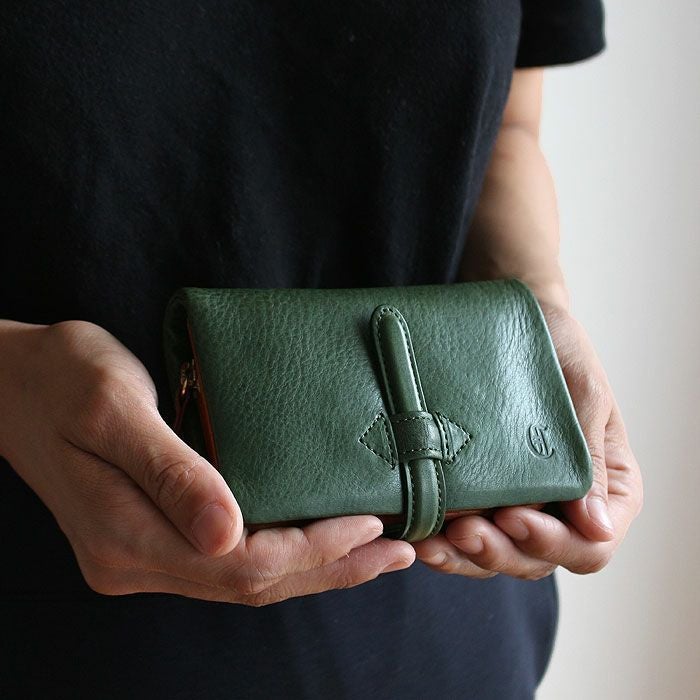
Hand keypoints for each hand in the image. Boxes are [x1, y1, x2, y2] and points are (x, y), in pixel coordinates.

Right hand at [0, 320, 413, 603]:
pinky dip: (282, 555)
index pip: (241, 563)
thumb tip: (229, 535)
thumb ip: (172, 474)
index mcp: (125, 534)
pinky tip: (316, 542)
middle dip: (330, 567)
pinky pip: (227, 562)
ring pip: (243, 580)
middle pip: (251, 583)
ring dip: (314, 568)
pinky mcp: (148, 538)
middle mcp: (133, 560)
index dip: (312, 548)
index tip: (368, 522)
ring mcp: (139, 555)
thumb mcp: (116, 410)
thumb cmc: (62, 378)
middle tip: (398, 550)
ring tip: (375, 553)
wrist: (11, 381)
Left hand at [412, 302, 642, 579]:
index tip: (512, 516)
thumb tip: (597, 526)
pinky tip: (419, 534)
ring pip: (498, 556)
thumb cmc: (556, 345)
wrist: (513, 320)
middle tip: (462, 532)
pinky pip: (466, 536)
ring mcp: (522, 503)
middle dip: (498, 553)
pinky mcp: (482, 494)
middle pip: (538, 559)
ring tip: (431, 541)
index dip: (552, 542)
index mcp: (606, 486)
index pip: (589, 544)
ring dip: (464, 558)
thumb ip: (592, 454)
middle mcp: (565, 504)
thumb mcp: (583, 391)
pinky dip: (444, 542)